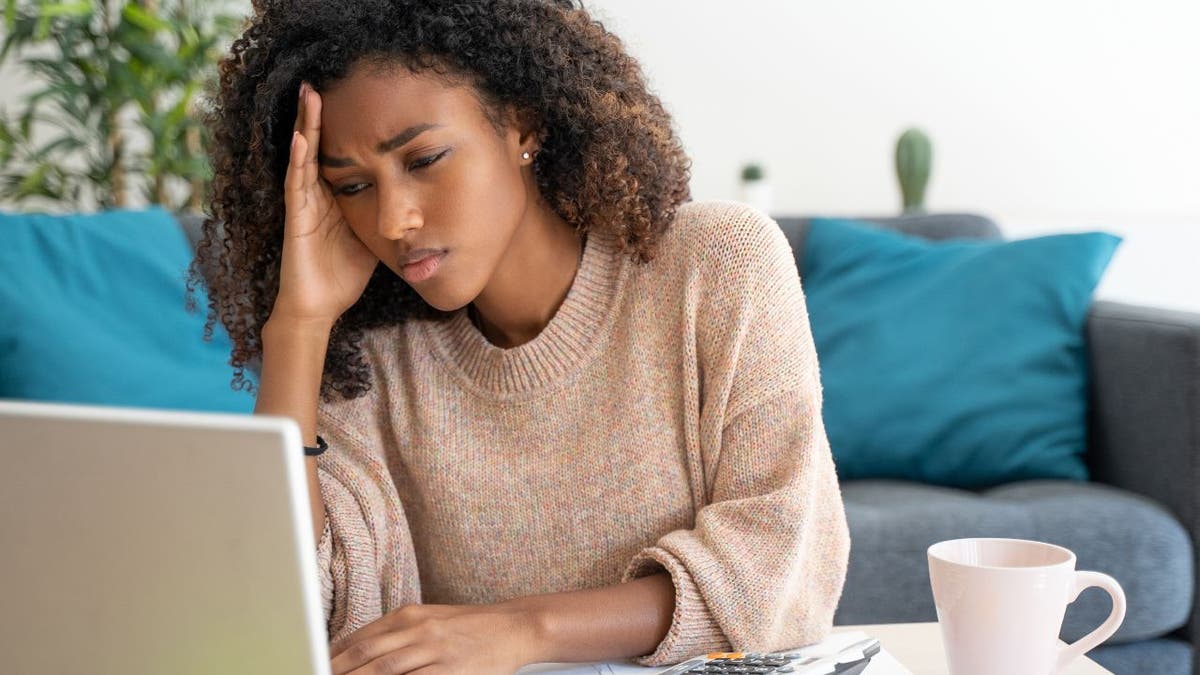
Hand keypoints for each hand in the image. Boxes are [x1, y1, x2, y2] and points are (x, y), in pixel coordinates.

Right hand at [272, 82, 379, 325]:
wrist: (320, 309)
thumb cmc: (344, 276)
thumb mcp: (374, 237)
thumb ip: (388, 217)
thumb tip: (420, 206)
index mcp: (335, 197)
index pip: (338, 153)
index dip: (341, 127)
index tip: (348, 96)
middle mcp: (316, 195)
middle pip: (317, 146)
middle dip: (318, 114)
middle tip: (319, 80)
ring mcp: (303, 205)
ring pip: (303, 156)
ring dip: (306, 126)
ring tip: (309, 95)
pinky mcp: (295, 219)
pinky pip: (296, 184)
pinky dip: (299, 160)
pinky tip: (302, 138)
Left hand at [329, 603, 539, 674]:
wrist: (514, 627)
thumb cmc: (471, 627)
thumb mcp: (432, 619)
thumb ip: (398, 633)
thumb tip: (362, 649)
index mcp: (410, 615)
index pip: (363, 636)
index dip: (336, 655)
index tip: (318, 665)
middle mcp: (419, 629)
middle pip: (368, 653)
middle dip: (339, 670)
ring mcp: (435, 650)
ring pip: (386, 669)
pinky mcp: (451, 671)